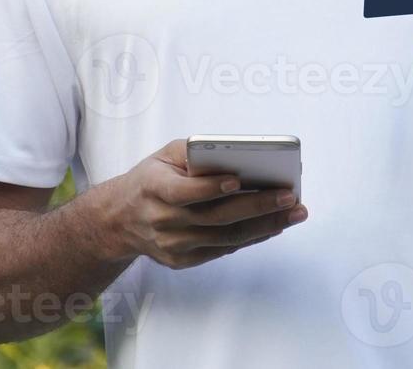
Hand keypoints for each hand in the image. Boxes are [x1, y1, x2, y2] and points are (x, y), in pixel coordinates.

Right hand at [104, 138, 307, 269]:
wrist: (119, 220)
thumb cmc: (151, 179)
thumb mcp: (163, 156)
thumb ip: (194, 151)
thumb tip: (237, 155)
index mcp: (152, 188)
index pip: (183, 191)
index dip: (210, 188)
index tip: (238, 180)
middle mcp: (161, 220)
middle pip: (214, 217)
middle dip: (257, 207)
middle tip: (290, 196)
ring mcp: (172, 245)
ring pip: (224, 238)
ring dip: (264, 226)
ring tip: (294, 212)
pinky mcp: (182, 260)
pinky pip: (222, 250)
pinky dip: (251, 238)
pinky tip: (274, 226)